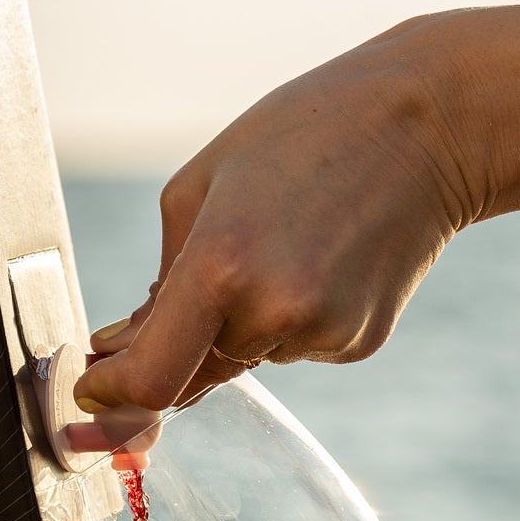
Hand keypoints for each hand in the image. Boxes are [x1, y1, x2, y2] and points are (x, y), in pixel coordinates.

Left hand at [75, 0, 519, 425]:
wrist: (427, 127)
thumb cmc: (301, 135)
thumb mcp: (199, 186)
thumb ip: (159, 280)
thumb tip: (127, 351)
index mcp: (220, 265)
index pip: (151, 379)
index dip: (112, 393)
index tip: (93, 385)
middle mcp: (273, 311)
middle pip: (192, 374)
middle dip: (172, 349)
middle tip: (184, 286)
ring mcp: (324, 334)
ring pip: (243, 357)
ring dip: (236, 324)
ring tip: (280, 238)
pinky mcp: (360, 343)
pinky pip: (293, 348)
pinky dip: (286, 318)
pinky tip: (318, 256)